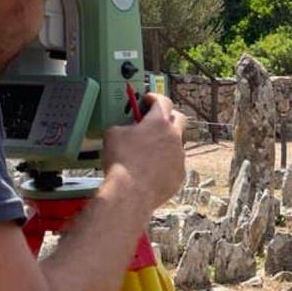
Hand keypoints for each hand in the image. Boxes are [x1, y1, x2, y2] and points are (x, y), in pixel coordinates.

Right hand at [99, 93, 186, 212]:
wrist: (130, 192)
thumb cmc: (121, 162)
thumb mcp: (112, 134)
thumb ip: (123, 125)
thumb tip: (123, 129)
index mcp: (159, 122)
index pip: (162, 101)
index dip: (154, 98)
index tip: (148, 99)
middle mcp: (174, 137)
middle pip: (178, 118)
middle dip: (167, 116)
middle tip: (154, 120)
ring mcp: (179, 157)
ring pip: (176, 143)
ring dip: (165, 143)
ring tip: (149, 150)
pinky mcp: (179, 175)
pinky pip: (174, 164)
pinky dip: (165, 163)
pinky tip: (151, 169)